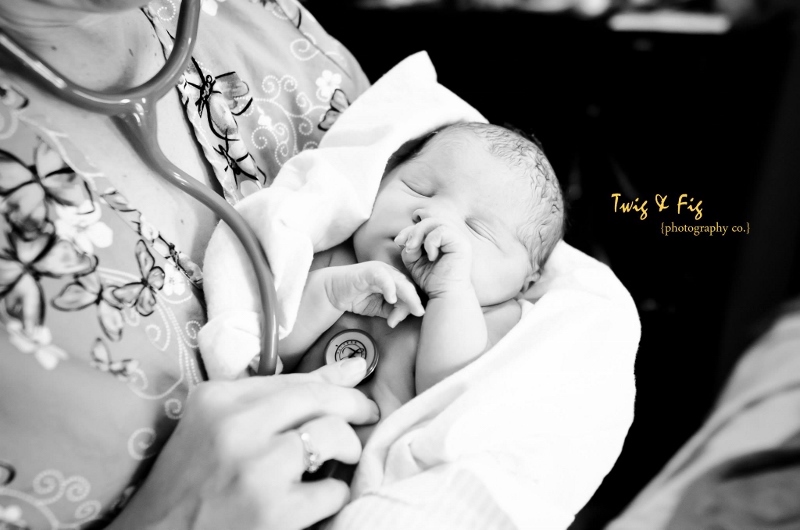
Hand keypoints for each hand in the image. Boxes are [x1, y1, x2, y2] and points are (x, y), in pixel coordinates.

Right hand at [107, 358, 378, 529]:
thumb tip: (353, 367)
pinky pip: (332, 488)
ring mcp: (256, 469)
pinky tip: (315, 498)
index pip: (294, 379)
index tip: (356, 390)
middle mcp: (235, 427)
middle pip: (319, 399)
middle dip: (355, 405)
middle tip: (367, 415)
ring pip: (334, 436)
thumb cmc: (191, 483)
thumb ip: (281, 395)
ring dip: (347, 448)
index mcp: (217, 400)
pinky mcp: (274, 510)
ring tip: (339, 459)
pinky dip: (333, 494)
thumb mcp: (220, 427)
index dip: (335, 385)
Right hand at [325, 261, 424, 327]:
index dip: (413, 303)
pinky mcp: (369, 271)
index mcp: (393, 279)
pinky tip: (391, 299)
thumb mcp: (378, 308)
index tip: (416, 315)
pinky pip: (383, 278)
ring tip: (411, 308)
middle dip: (414, 300)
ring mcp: (379, 270)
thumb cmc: (355, 298)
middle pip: (407, 285)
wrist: (333, 293)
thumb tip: (399, 319)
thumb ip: (391, 312)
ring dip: (406, 296)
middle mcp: (389, 272)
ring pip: (399, 282)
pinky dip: (389, 288)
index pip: (409, 291)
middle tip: (420, 312)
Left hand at [394, 212, 472, 297]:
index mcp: (444, 239)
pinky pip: (442, 232)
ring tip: (413, 249)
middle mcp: (453, 236)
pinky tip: (431, 257)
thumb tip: (403, 238)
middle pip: (430, 220)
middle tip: (403, 244)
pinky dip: (431, 242)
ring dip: (419, 234)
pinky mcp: (462, 244)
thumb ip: (410, 247)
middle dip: (413, 230)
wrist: (444, 296)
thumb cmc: (431, 281)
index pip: (426, 223)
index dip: (410, 229)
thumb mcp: (414, 261)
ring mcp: (459, 239)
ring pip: (436, 222)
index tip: (398, 242)